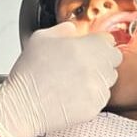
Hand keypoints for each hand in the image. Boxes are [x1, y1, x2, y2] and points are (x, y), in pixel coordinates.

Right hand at [0, 23, 120, 136]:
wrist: (23, 105)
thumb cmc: (30, 72)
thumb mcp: (41, 38)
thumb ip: (63, 29)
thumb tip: (73, 29)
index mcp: (89, 46)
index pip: (109, 40)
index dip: (98, 42)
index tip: (91, 46)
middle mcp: (98, 66)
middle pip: (113, 59)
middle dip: (101, 59)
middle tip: (83, 63)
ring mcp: (98, 88)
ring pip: (108, 79)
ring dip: (98, 77)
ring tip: (76, 80)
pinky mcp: (95, 107)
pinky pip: (101, 97)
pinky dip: (92, 95)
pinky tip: (74, 94)